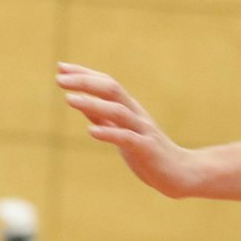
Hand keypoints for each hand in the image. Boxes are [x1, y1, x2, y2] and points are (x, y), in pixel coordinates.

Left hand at [58, 62, 204, 198]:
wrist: (181, 172)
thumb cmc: (147, 152)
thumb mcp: (120, 130)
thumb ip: (102, 116)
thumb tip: (79, 100)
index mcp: (129, 108)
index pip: (107, 83)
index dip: (85, 74)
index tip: (61, 67)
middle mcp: (136, 114)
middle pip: (112, 89)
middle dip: (85, 82)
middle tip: (59, 79)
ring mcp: (142, 130)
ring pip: (118, 111)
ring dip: (92, 103)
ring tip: (69, 99)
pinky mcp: (146, 148)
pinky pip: (127, 138)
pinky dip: (109, 133)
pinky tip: (91, 131)